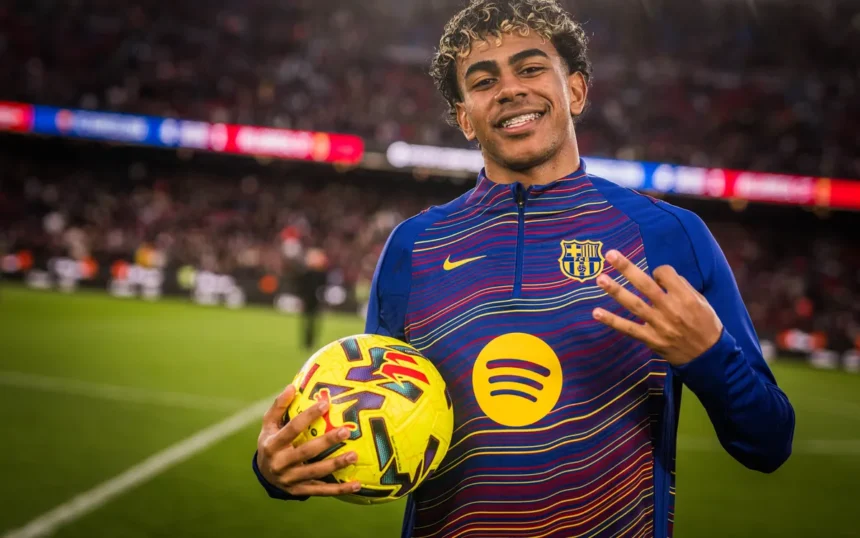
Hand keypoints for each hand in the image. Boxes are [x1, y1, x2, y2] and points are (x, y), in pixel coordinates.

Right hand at [256, 385, 360, 496]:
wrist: (263, 475)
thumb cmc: (270, 442)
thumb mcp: (269, 424)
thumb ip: (279, 406)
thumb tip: (292, 387)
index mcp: (272, 445)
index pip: (292, 429)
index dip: (308, 416)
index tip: (325, 404)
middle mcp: (280, 463)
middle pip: (306, 452)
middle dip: (327, 441)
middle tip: (346, 430)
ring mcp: (290, 479)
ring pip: (316, 472)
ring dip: (336, 464)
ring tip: (354, 455)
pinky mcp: (300, 491)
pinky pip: (322, 491)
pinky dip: (340, 489)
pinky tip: (357, 485)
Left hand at [592, 250, 722, 366]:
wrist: (708, 356)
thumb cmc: (706, 325)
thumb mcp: (702, 302)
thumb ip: (682, 287)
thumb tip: (660, 276)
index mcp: (685, 297)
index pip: (664, 274)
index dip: (659, 272)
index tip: (658, 277)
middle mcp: (670, 309)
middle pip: (645, 284)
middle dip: (627, 268)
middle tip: (610, 254)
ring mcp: (658, 325)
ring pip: (633, 304)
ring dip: (615, 291)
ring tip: (600, 279)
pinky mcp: (650, 339)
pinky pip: (628, 328)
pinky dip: (611, 321)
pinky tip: (596, 313)